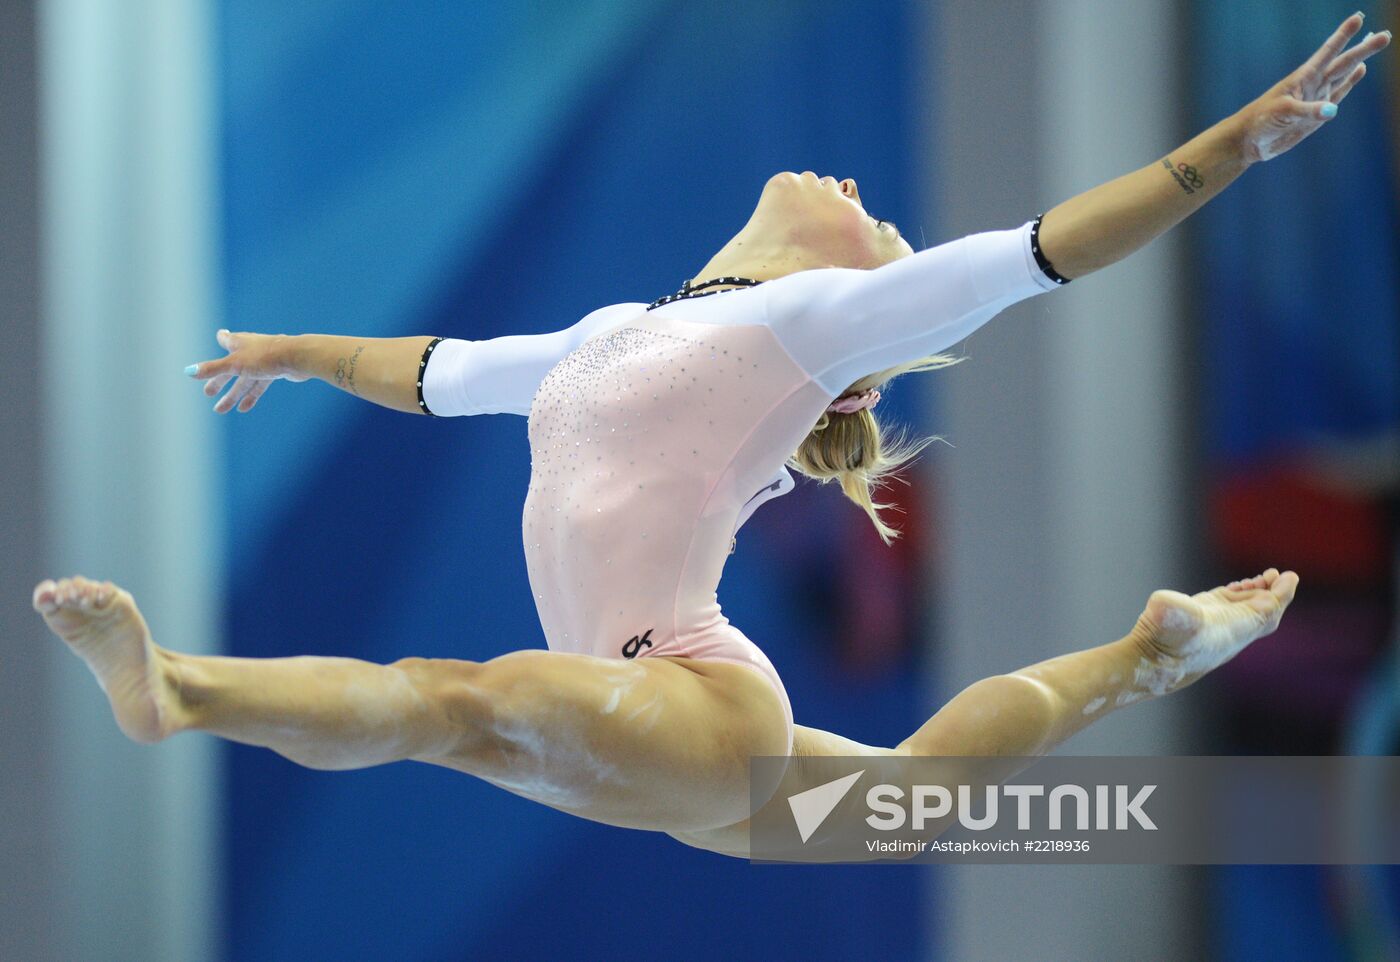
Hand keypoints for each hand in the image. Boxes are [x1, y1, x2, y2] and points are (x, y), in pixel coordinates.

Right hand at [187, 329, 305, 413]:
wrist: (298, 357)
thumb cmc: (265, 356)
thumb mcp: (234, 364)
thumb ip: (213, 369)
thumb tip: (188, 371)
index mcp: (239, 342)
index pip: (226, 338)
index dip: (222, 339)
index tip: (219, 337)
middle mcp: (251, 350)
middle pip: (232, 366)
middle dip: (220, 380)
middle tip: (208, 393)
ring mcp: (264, 361)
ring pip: (245, 379)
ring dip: (233, 394)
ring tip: (220, 410)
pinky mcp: (276, 371)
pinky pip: (260, 385)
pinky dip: (251, 396)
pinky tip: (243, 408)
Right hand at [1129, 568, 1299, 694]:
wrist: (1149, 665)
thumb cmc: (1162, 646)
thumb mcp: (1169, 624)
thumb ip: (1171, 611)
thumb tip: (1162, 607)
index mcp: (1235, 628)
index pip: (1269, 609)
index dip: (1281, 593)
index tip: (1289, 577)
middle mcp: (1231, 629)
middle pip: (1264, 611)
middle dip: (1273, 593)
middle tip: (1279, 575)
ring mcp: (1216, 625)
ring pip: (1247, 610)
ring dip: (1256, 594)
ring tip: (1262, 577)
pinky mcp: (1200, 622)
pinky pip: (1227, 609)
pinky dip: (1237, 596)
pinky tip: (1236, 587)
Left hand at [1235, 13, 1389, 163]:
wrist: (1249, 141)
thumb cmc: (1260, 120)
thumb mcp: (1283, 112)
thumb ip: (1308, 111)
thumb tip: (1332, 110)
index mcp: (1304, 77)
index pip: (1328, 52)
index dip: (1343, 35)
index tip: (1358, 18)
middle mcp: (1313, 84)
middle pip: (1343, 62)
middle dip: (1364, 48)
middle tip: (1386, 36)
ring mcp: (1317, 97)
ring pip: (1344, 74)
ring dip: (1360, 60)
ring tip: (1376, 43)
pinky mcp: (1318, 114)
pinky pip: (1338, 93)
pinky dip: (1350, 82)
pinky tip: (1360, 71)